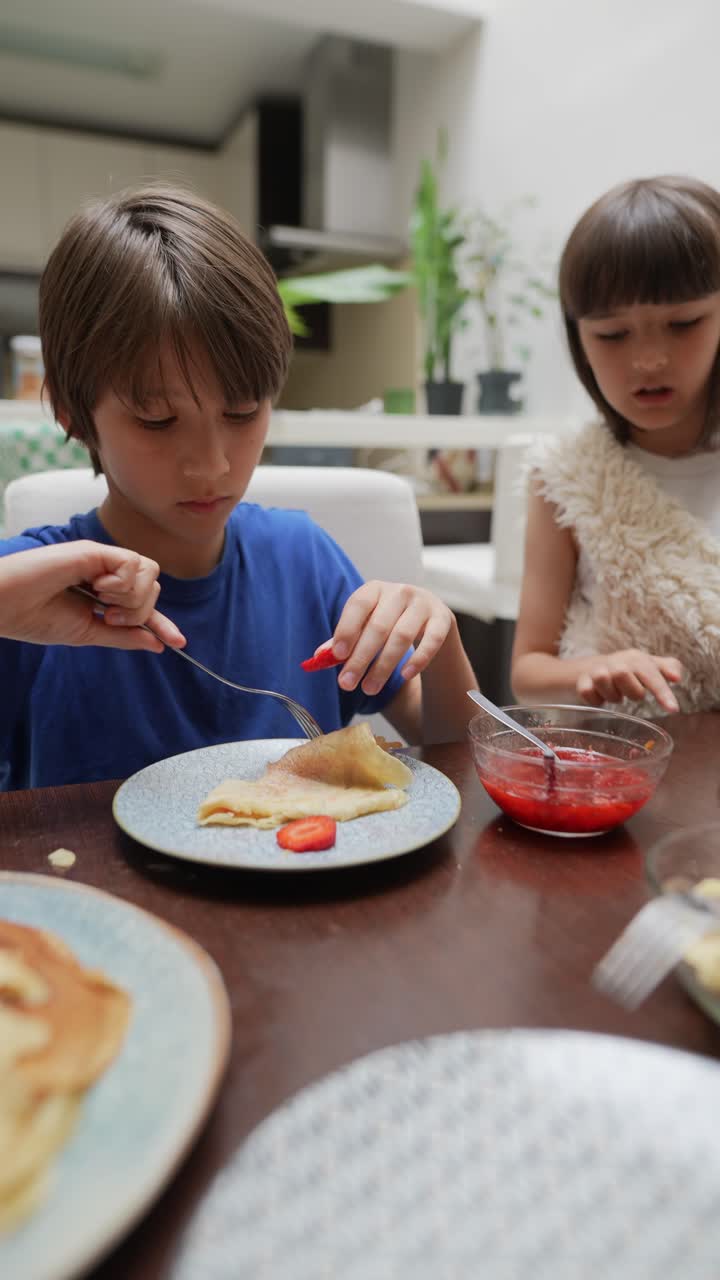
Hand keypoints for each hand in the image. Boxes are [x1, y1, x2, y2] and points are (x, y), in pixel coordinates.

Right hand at [0, 541, 185, 651]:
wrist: (7, 606)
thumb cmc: (37, 617)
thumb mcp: (88, 633)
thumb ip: (123, 636)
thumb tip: (157, 644)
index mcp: (104, 593)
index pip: (143, 605)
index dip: (161, 622)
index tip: (178, 641)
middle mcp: (106, 573)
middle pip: (153, 588)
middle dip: (139, 612)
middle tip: (108, 617)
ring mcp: (101, 561)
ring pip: (149, 574)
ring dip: (130, 598)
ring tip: (101, 603)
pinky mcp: (94, 550)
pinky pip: (132, 564)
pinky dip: (121, 582)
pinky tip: (97, 586)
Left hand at [320, 580, 453, 695]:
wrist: (429, 618)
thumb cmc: (389, 623)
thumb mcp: (366, 626)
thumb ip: (344, 640)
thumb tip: (320, 657)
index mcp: (375, 589)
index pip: (358, 605)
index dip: (347, 629)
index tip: (338, 655)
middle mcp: (400, 592)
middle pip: (378, 626)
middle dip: (361, 658)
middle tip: (348, 683)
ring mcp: (423, 603)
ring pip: (402, 636)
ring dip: (384, 665)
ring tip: (370, 688)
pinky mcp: (442, 618)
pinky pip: (432, 641)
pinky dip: (418, 659)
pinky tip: (404, 676)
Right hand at [575, 649, 682, 712]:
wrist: (593, 668)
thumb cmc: (628, 671)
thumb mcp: (649, 666)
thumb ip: (667, 668)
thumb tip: (677, 676)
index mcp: (635, 658)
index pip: (650, 673)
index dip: (661, 691)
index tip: (672, 710)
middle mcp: (616, 661)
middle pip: (622, 673)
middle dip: (631, 690)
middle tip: (632, 693)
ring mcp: (597, 670)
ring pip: (602, 679)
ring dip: (612, 694)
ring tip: (615, 694)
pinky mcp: (582, 681)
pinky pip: (586, 692)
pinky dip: (594, 699)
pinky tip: (600, 697)